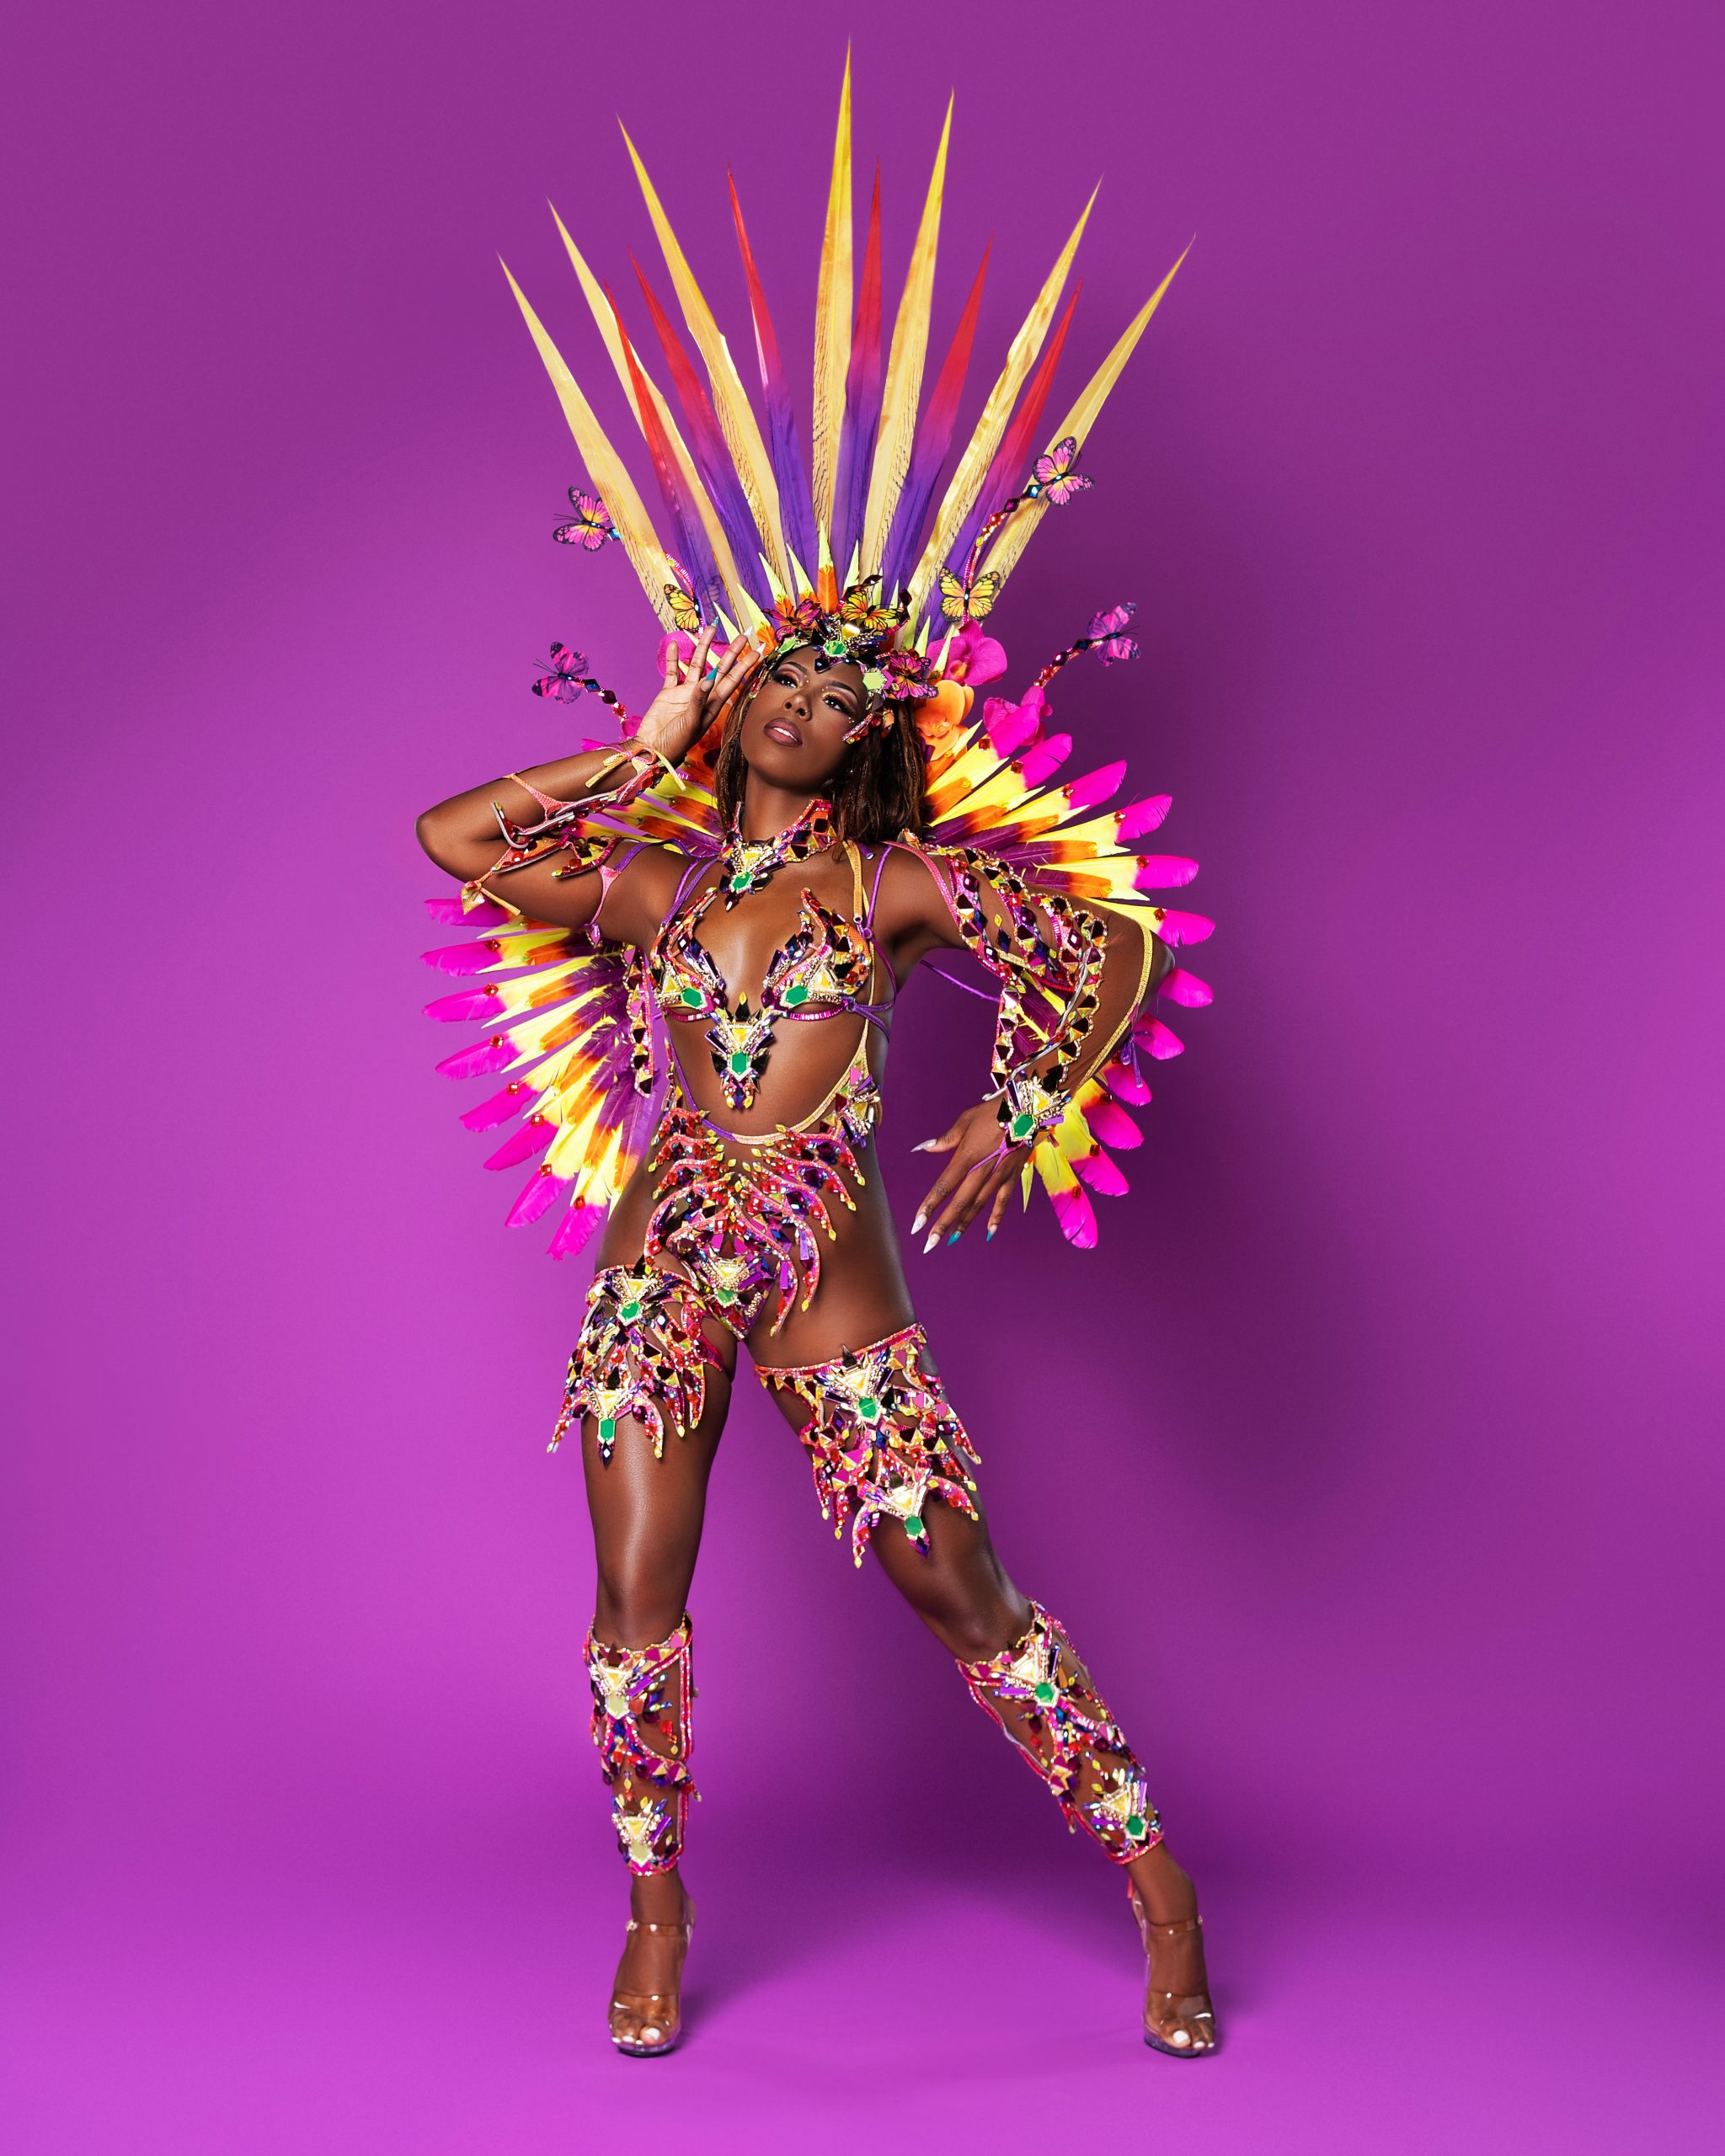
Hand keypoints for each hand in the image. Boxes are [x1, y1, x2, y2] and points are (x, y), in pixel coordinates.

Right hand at [634, 623, 757, 766]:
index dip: (745, 666)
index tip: (757, 652)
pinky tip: (677, 645)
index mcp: (713, 705)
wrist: (652, 749)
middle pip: (720, 669)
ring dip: (703, 647)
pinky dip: (674, 659)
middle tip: (742, 635)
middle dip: (731, 652)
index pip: (733, 681)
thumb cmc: (676, 743)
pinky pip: (673, 672)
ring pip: (698, 665)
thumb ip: (699, 700)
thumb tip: (708, 680)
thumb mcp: (690, 722)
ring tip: (709, 629)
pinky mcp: (668, 693)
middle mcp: (702, 696)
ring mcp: (685, 693)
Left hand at [910, 1101, 1027, 1251]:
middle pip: (959, 1202)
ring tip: (951, 1240)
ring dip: (964, 1224)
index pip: (943, 1186)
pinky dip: (996, 1216)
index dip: (930, 1206)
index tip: (917, 1222)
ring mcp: (998, 1175)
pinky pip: (1004, 1200)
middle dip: (943, 1224)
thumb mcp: (966, 1120)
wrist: (1029, 1108)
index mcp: (966, 1156)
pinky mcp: (1012, 1176)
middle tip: (930, 1243)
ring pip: (979, 1205)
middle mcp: (981, 1170)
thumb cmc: (994, 1111)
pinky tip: (990, 1232)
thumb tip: (924, 1148)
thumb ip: (946, 1139)